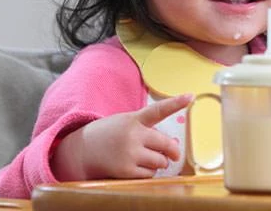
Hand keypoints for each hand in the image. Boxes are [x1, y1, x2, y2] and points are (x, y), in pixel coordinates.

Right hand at [51, 94, 192, 180]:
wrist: (79, 150)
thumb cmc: (109, 135)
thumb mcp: (126, 124)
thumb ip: (149, 131)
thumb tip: (173, 147)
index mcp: (134, 119)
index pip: (158, 109)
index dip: (176, 103)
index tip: (191, 96)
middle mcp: (133, 135)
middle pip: (167, 144)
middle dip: (173, 151)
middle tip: (173, 154)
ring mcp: (129, 153)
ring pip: (160, 161)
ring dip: (159, 163)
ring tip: (145, 159)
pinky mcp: (125, 170)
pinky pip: (149, 175)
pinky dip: (148, 173)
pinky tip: (137, 168)